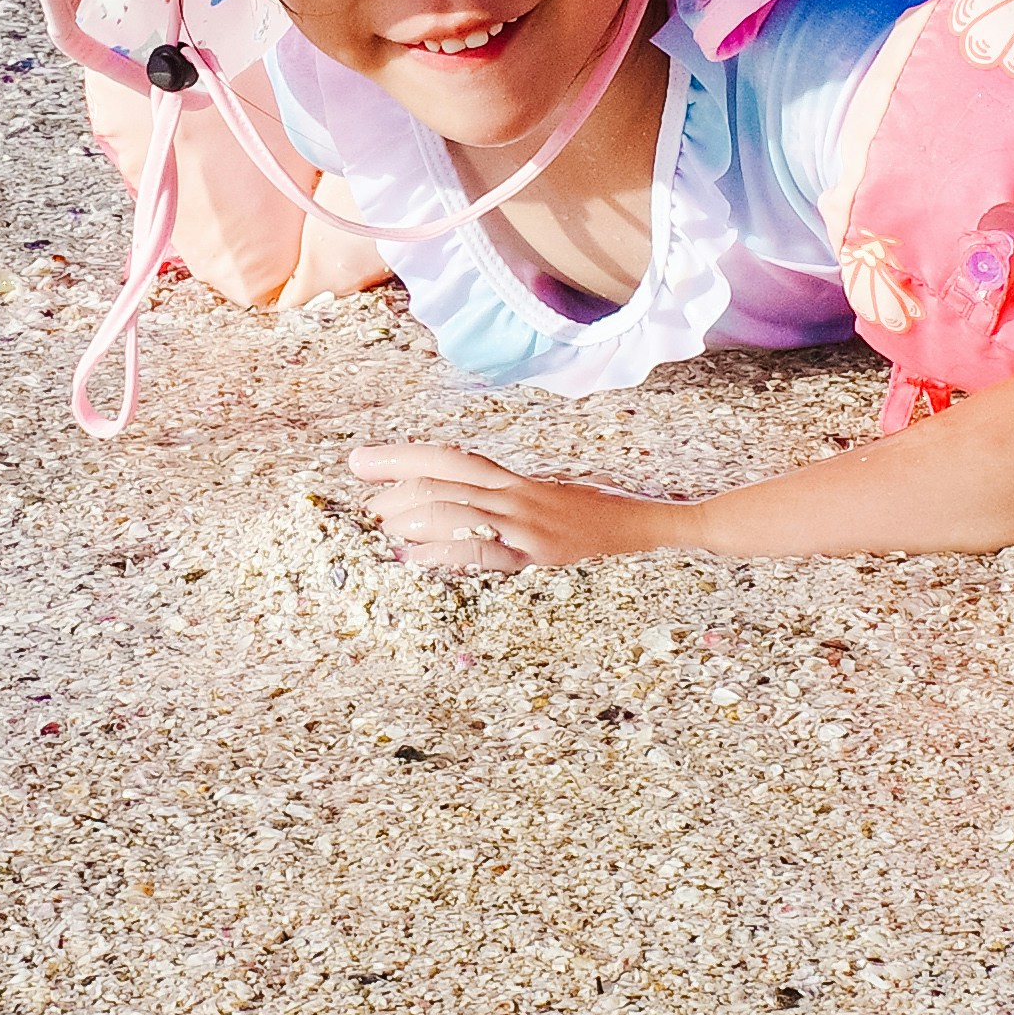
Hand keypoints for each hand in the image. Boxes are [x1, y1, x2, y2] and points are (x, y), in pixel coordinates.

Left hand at [348, 440, 679, 576]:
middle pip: (442, 478)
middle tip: (362, 500)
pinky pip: (481, 548)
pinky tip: (414, 557)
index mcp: (516, 481)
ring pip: (454, 507)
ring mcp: (526, 523)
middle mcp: (516, 495)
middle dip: (395, 485)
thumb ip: (505, 504)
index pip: (449, 459)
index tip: (361, 462)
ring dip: (410, 516)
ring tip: (381, 527)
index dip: (402, 457)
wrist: (652, 524)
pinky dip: (441, 551)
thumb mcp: (549, 502)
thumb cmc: (600, 517)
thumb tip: (456, 512)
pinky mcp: (538, 555)